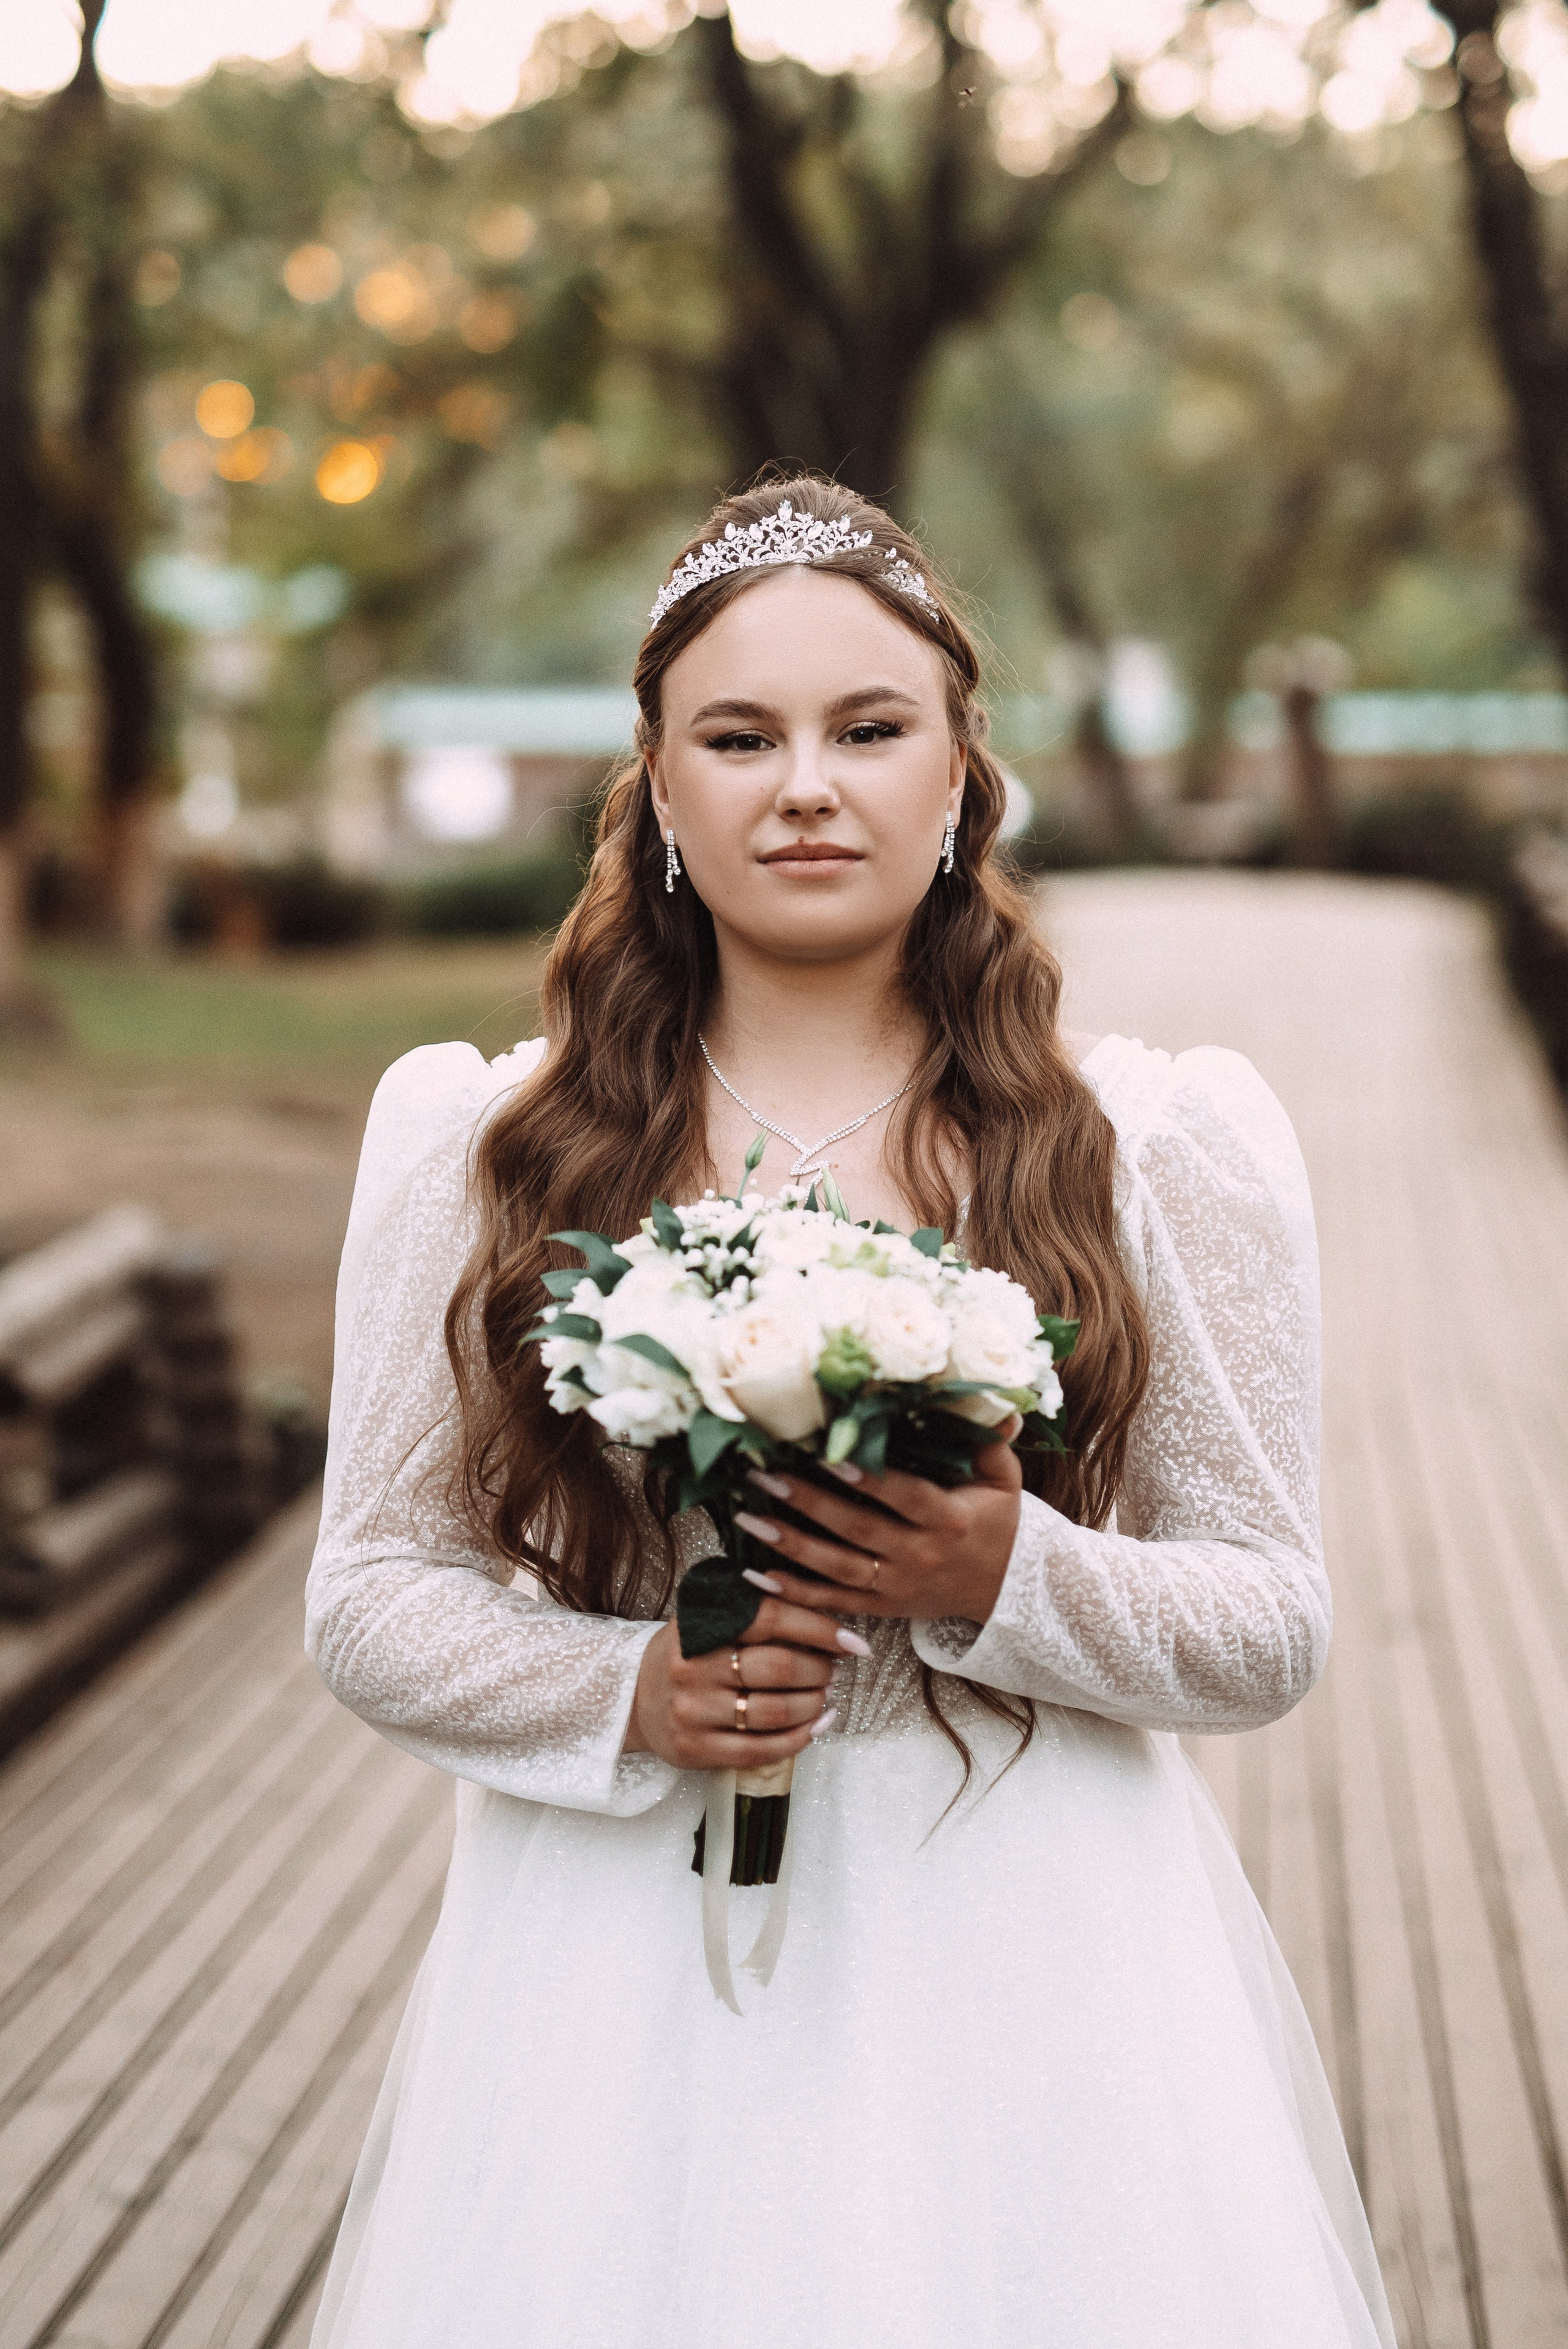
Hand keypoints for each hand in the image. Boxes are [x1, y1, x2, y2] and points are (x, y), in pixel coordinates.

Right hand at [624, 1598, 865, 1768]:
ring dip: (813, 1703)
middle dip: (819, 1668)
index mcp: (697, 1625)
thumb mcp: (704, 1618)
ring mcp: (692, 1712)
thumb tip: (811, 1596)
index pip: (768, 1618)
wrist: (632, 1699)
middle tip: (834, 1669)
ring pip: (773, 1711)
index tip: (852, 1640)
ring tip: (825, 1694)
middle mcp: (692, 1667)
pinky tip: (818, 1725)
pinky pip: (760, 1750)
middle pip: (776, 1667)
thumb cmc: (687, 1654)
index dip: (818, 1628)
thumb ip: (749, 1606)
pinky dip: (800, 1738)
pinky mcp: (696, 1750)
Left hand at [731, 1423, 1023, 1625]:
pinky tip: (758, 1577)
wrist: (1003, 1588)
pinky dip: (796, 1594)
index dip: (867, 1479)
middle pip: (858, 1530)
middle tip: (764, 1477)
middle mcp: (920, 1555)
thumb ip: (992, 1442)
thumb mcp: (1004, 1481)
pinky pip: (834, 1602)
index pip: (903, 1496)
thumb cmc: (996, 1521)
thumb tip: (995, 1404)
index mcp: (948, 1520)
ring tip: (748, 1520)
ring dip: (791, 1545)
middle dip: (808, 1503)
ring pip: (838, 1568)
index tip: (828, 1456)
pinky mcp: (882, 1607)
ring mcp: (897, 1586)